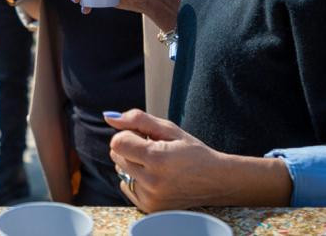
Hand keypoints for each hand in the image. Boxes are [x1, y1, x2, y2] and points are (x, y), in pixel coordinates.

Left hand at [105, 109, 230, 211]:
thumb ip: (138, 120)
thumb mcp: (169, 130)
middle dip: (130, 148)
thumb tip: (109, 118)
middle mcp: (151, 181)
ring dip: (132, 163)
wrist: (216, 181)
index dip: (129, 134)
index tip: (145, 136)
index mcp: (157, 159)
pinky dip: (136, 179)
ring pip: (120, 170)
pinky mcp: (149, 207)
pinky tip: (155, 177)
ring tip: (157, 163)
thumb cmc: (193, 152)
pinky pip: (126, 186)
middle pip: (116, 156)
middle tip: (153, 149)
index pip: (118, 142)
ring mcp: (150, 197)